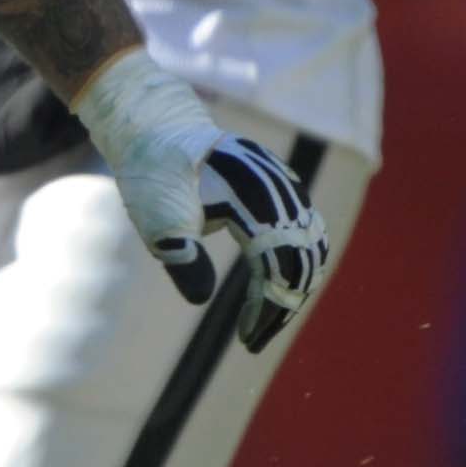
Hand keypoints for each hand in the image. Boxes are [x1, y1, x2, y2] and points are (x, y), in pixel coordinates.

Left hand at [69, 50, 332, 353]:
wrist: (155, 126)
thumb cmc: (153, 172)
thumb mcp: (156, 218)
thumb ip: (180, 256)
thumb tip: (202, 299)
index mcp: (251, 199)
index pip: (280, 266)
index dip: (269, 308)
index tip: (246, 340)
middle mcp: (277, 190)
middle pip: (304, 260)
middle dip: (283, 305)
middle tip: (254, 338)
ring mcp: (284, 184)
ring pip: (312, 244)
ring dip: (294, 285)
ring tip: (264, 317)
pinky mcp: (281, 184)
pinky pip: (306, 227)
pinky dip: (297, 261)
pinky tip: (273, 284)